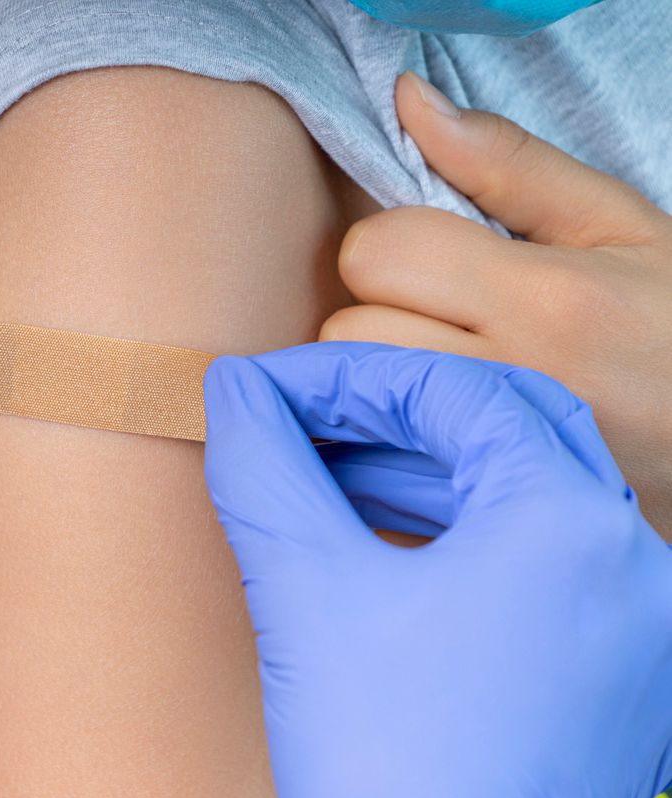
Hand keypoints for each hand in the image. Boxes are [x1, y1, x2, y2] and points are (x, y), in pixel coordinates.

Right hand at [203, 342, 671, 797]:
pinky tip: (378, 535)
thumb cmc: (390, 774)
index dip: (346, 379)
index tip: (265, 390)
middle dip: (389, 413)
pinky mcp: (618, 672)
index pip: (454, 393)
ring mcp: (637, 623)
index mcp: (571, 525)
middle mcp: (633, 562)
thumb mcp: (305, 596)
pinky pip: (539, 558)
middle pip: (505, 427)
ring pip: (524, 491)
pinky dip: (457, 529)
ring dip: (418, 469)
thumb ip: (263, 468)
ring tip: (320, 472)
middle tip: (299, 417)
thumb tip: (233, 390)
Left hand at [320, 71, 671, 537]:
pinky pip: (363, 466)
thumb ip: (508, 164)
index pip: (379, 253)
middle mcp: (501, 387)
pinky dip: (373, 437)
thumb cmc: (671, 329)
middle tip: (432, 319)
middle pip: (346, 330)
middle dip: (375, 311)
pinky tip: (420, 424)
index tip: (431, 260)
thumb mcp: (617, 228)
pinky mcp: (462, 508)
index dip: (392, 245)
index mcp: (544, 303)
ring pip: (348, 400)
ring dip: (370, 376)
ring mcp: (479, 459)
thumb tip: (408, 100)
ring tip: (431, 370)